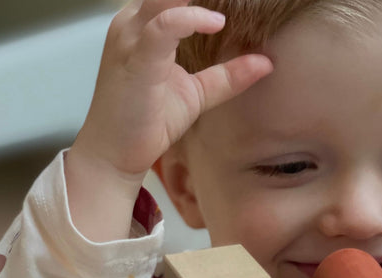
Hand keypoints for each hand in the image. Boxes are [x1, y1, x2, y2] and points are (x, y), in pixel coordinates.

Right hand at [65, 0, 272, 240]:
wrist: (114, 154)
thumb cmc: (148, 121)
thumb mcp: (196, 93)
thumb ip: (227, 76)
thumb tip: (267, 63)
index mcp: (144, 23)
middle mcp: (133, 22)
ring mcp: (131, 38)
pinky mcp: (136, 59)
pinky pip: (164, 25)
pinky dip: (191, 19)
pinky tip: (217, 23)